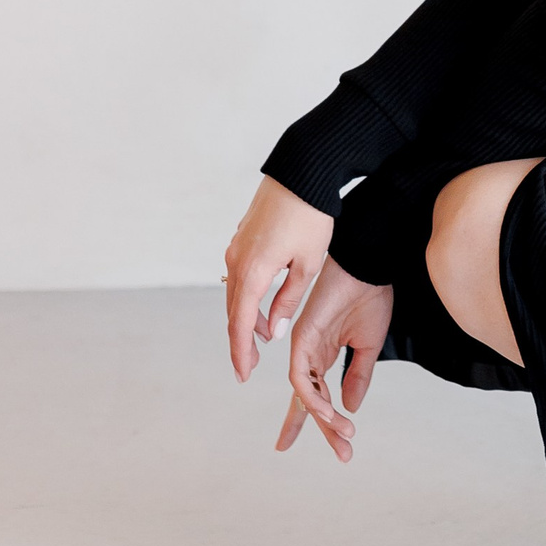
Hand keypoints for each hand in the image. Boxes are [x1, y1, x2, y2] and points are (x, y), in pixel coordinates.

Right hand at [223, 176, 333, 381]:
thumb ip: (289, 299)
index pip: (241, 324)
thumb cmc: (311, 216)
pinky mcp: (243, 238)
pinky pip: (240, 276)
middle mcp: (237, 261)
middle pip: (233, 312)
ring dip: (247, 317)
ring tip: (266, 336)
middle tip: (251, 365)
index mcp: (253, 272)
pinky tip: (264, 303)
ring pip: (236, 294)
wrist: (302, 170)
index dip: (241, 353)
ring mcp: (237, 248)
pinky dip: (249, 296)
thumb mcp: (308, 264)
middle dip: (242, 341)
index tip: (244, 375)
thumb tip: (275, 330)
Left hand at [278, 259, 393, 462]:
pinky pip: (301, 376)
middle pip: (311, 401)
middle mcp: (310, 354)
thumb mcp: (368, 347)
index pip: (318, 395)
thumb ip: (357, 377)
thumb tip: (349, 407)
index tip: (338, 447)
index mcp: (324, 354)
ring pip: (305, 393)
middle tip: (344, 455)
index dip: (322, 422)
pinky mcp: (301, 338)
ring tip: (345, 432)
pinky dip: (313, 397)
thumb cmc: (370, 297)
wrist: (368, 268)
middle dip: (325, 430)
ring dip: (324, 417)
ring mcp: (303, 347)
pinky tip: (330, 412)